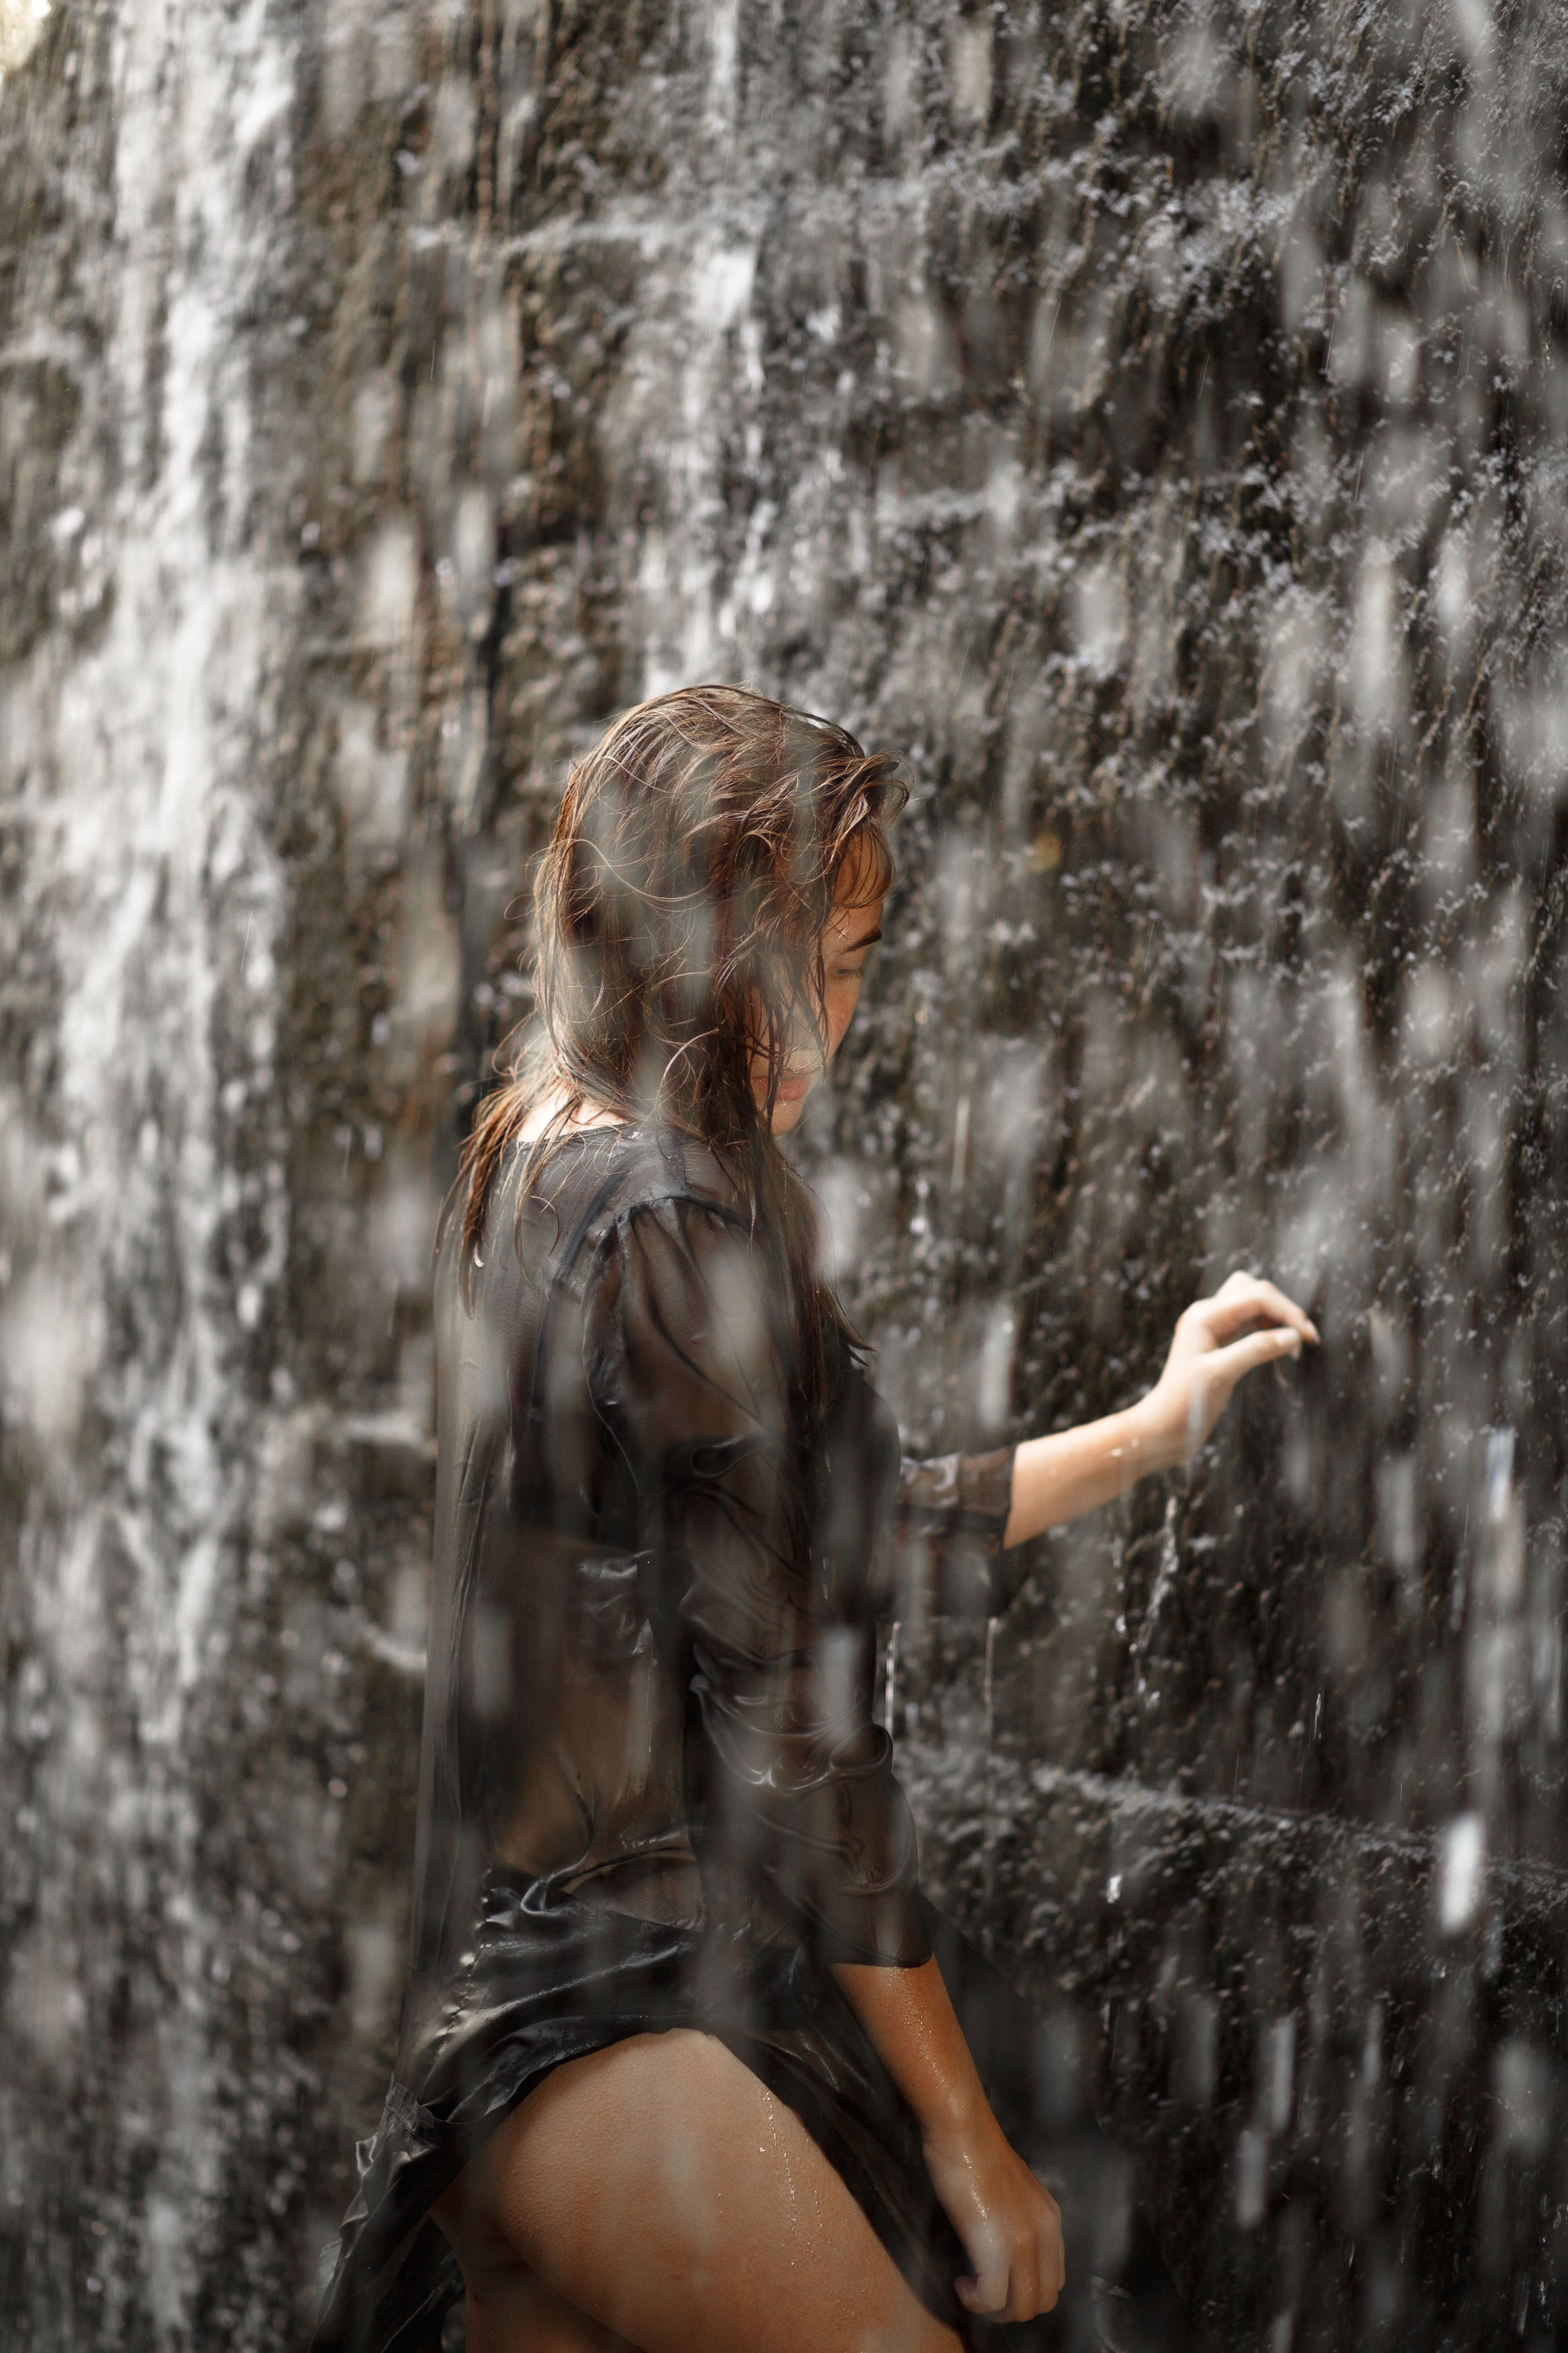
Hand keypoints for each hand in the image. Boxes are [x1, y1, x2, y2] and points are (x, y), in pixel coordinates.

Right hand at [921, 2108, 1064, 2320]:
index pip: (1054, 2282)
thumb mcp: (1013, 2192)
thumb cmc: (977, 2153)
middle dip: (1011, 2309)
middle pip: (1043, 2301)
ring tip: (971, 2289)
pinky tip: (961, 2283)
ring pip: (1022, 2308)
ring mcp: (1023, 2241)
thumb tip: (1004, 2253)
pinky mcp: (995, 2246)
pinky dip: (975, 2301)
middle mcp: (1045, 2234)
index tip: (997, 2281)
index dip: (1024, 2291)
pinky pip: (991, 2299)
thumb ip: (1019, 2221)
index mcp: (1051, 2221)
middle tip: (982, 2292)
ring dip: (994, 2310)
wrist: (962, 2129)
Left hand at [1139, 1272, 1318, 1468]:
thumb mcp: (1220, 1375)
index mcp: (1204, 1316)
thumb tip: (1293, 1336)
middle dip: (1284, 1310)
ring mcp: (1214, 1327)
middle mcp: (1208, 1315)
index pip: (1256, 1296)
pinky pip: (1252, 1324)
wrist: (1165, 1427)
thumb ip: (1255, 1350)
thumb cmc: (1185, 1403)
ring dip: (1278, 1319)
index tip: (1309, 1337)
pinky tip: (1283, 1353)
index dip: (1287, 1312)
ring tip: (1295, 1348)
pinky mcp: (1221, 1342)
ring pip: (1255, 1304)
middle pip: (1256, 1291)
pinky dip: (1271, 1332)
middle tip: (1307, 1340)